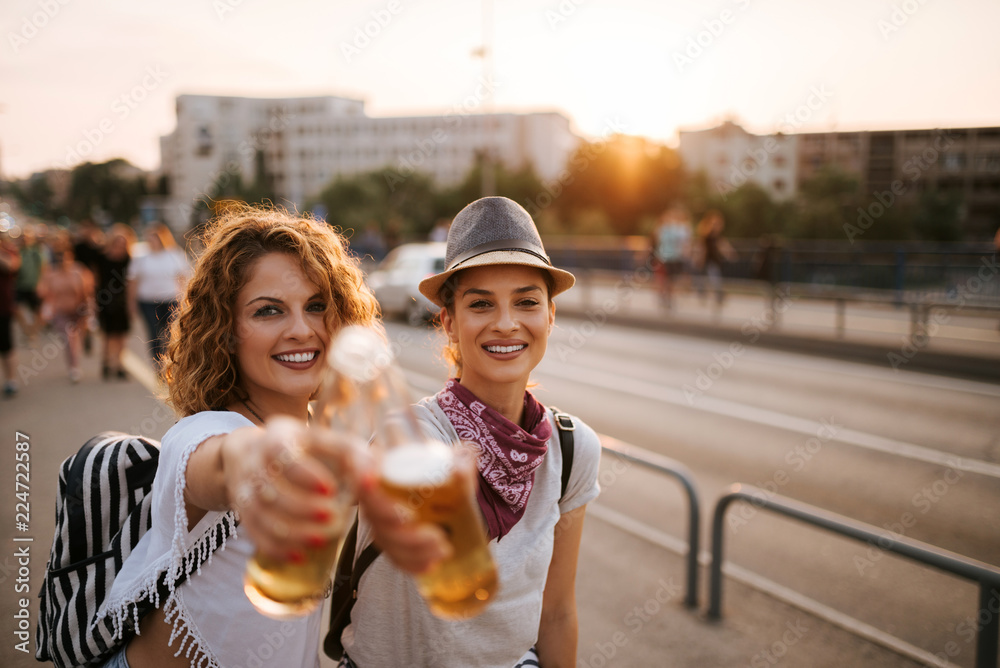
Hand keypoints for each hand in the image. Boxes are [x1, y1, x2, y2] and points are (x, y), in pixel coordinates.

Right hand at [223, 417, 360, 561]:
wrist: (256, 454)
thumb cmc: (305, 450)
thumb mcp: (330, 442)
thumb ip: (355, 456)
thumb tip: (373, 480)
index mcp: (277, 436)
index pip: (280, 451)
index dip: (303, 473)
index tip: (329, 488)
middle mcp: (254, 461)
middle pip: (270, 488)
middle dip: (301, 507)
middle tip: (330, 516)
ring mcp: (244, 488)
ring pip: (260, 515)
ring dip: (291, 532)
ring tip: (320, 540)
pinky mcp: (243, 512)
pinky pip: (254, 534)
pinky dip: (276, 548)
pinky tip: (299, 555)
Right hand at [355, 447, 478, 574]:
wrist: (440, 486)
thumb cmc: (439, 469)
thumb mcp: (452, 460)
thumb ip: (461, 457)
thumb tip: (464, 462)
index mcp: (381, 465)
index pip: (359, 471)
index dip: (365, 485)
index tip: (384, 494)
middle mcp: (373, 492)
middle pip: (376, 517)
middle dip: (405, 534)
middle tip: (437, 536)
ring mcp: (378, 518)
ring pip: (385, 539)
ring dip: (412, 551)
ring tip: (443, 550)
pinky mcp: (387, 538)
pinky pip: (391, 555)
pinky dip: (409, 564)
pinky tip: (429, 566)